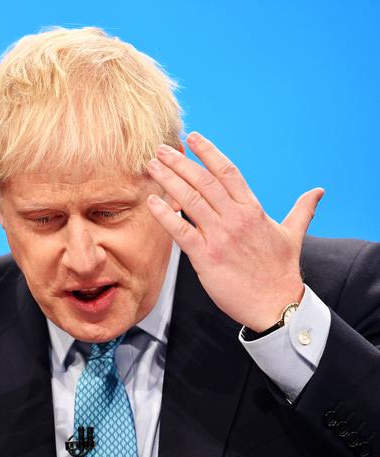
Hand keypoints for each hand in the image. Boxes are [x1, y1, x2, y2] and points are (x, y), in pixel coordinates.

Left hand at [146, 132, 323, 332]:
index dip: (208, 152)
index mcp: (252, 209)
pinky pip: (180, 231)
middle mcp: (235, 218)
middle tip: (161, 148)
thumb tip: (317, 192)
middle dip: (179, 161)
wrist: (275, 304)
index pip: (227, 171)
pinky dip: (164, 214)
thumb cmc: (281, 271)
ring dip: (168, 180)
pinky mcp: (206, 257)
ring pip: (189, 200)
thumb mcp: (293, 235)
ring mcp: (220, 237)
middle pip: (203, 181)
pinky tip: (152, 201)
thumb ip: (302, 210)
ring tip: (152, 165)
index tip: (192, 138)